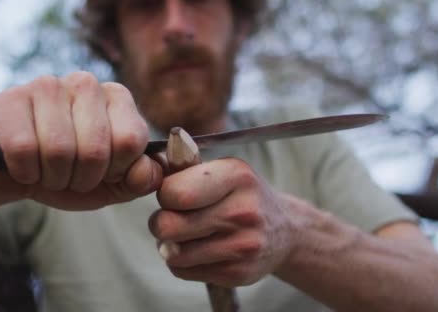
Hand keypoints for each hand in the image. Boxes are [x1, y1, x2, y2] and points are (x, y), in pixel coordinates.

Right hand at [0, 72, 161, 209]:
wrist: (19, 174)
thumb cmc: (72, 174)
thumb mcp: (114, 184)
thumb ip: (141, 179)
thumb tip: (147, 170)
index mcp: (117, 98)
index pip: (130, 140)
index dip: (116, 171)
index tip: (103, 173)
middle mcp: (86, 84)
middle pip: (95, 149)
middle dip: (82, 179)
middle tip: (71, 177)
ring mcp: (47, 86)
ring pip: (58, 150)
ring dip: (52, 177)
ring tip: (48, 172)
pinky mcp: (10, 98)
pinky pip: (23, 148)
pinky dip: (24, 172)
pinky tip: (24, 167)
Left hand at [149, 158, 297, 286]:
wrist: (285, 231)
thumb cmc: (242, 196)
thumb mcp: (225, 170)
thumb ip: (187, 166)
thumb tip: (152, 165)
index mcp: (237, 176)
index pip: (173, 192)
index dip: (165, 194)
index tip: (175, 194)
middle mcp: (242, 211)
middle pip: (167, 226)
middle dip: (161, 222)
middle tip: (173, 218)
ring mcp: (242, 245)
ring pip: (173, 253)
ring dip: (170, 245)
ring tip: (184, 235)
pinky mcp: (237, 273)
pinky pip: (183, 271)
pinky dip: (182, 262)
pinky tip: (198, 250)